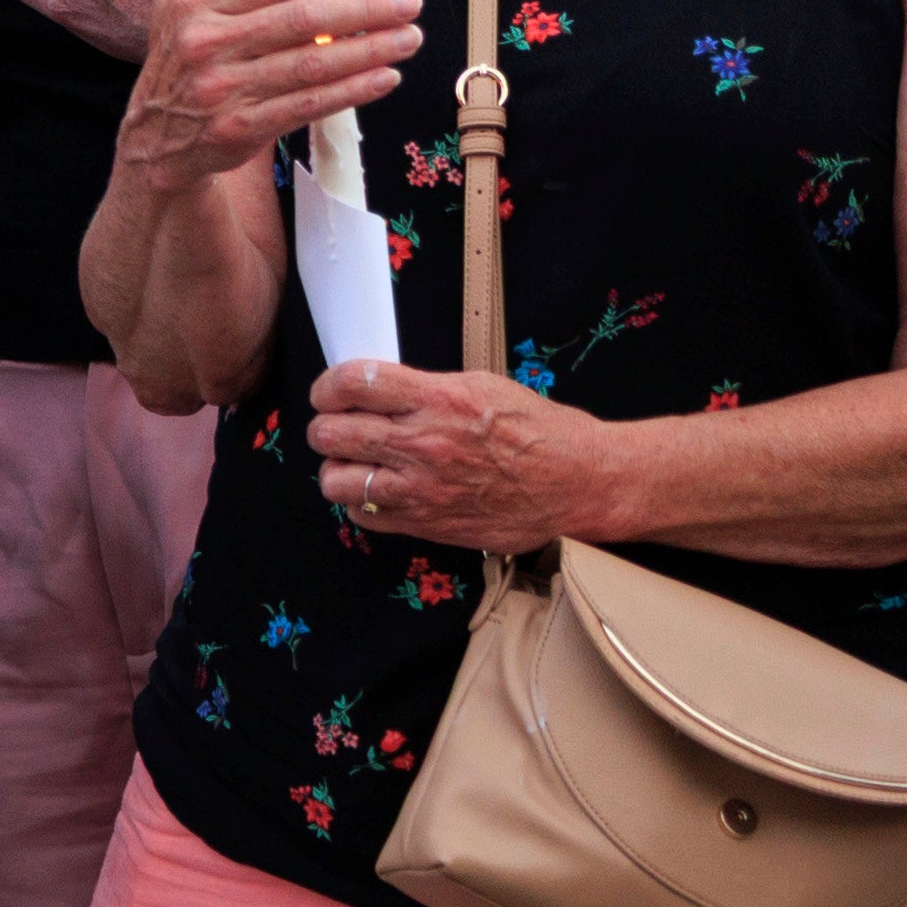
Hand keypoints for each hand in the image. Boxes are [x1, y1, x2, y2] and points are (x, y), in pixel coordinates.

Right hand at [118, 0, 423, 195]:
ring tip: (408, 38)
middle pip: (301, 20)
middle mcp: (202, 43)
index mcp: (194, 1)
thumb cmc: (184, 56)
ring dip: (369, 50)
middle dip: (365, 9)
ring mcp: (218, 89)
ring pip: (311, 65)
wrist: (156, 138)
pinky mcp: (235, 129)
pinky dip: (352, 91)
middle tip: (410, 2)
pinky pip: (306, 105)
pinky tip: (385, 77)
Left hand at [305, 356, 601, 553]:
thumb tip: (377, 390)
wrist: (580, 484)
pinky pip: (362, 515)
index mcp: (440, 399)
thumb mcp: (484, 387)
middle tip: (338, 428)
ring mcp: (421, 488)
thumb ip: (426, 389)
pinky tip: (378, 492)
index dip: (328, 387)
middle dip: (326, 427)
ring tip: (357, 462)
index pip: (352, 383)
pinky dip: (360, 503)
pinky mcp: (425, 523)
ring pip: (336, 479)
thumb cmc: (540, 431)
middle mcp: (424, 443)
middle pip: (331, 433)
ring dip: (338, 468)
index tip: (329, 393)